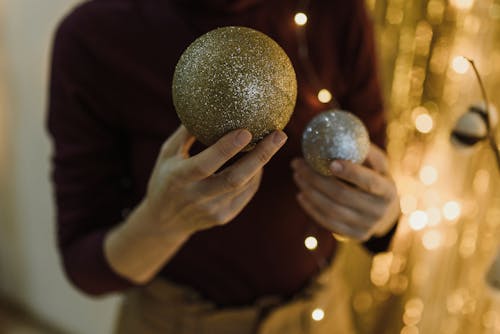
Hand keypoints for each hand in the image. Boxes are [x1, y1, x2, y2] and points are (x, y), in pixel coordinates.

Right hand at [145, 125, 287, 234]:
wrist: (164, 223)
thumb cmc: (165, 178)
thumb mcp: (166, 154)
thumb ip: (185, 133)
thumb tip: (207, 104)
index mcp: (178, 178)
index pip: (205, 164)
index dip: (226, 149)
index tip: (247, 131)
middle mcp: (196, 197)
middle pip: (235, 179)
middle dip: (261, 156)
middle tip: (280, 135)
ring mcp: (212, 211)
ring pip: (246, 185)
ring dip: (261, 162)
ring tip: (273, 141)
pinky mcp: (224, 217)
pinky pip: (246, 193)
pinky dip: (255, 175)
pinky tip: (259, 160)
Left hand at [291, 144, 399, 240]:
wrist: (384, 212)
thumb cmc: (376, 178)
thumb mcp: (378, 164)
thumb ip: (366, 151)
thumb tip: (347, 133)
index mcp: (388, 190)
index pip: (369, 182)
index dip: (350, 172)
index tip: (330, 161)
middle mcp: (379, 211)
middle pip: (343, 195)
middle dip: (316, 178)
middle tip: (298, 163)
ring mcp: (366, 226)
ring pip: (331, 209)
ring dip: (310, 191)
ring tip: (296, 176)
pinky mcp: (354, 236)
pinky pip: (327, 222)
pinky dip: (311, 208)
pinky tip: (301, 194)